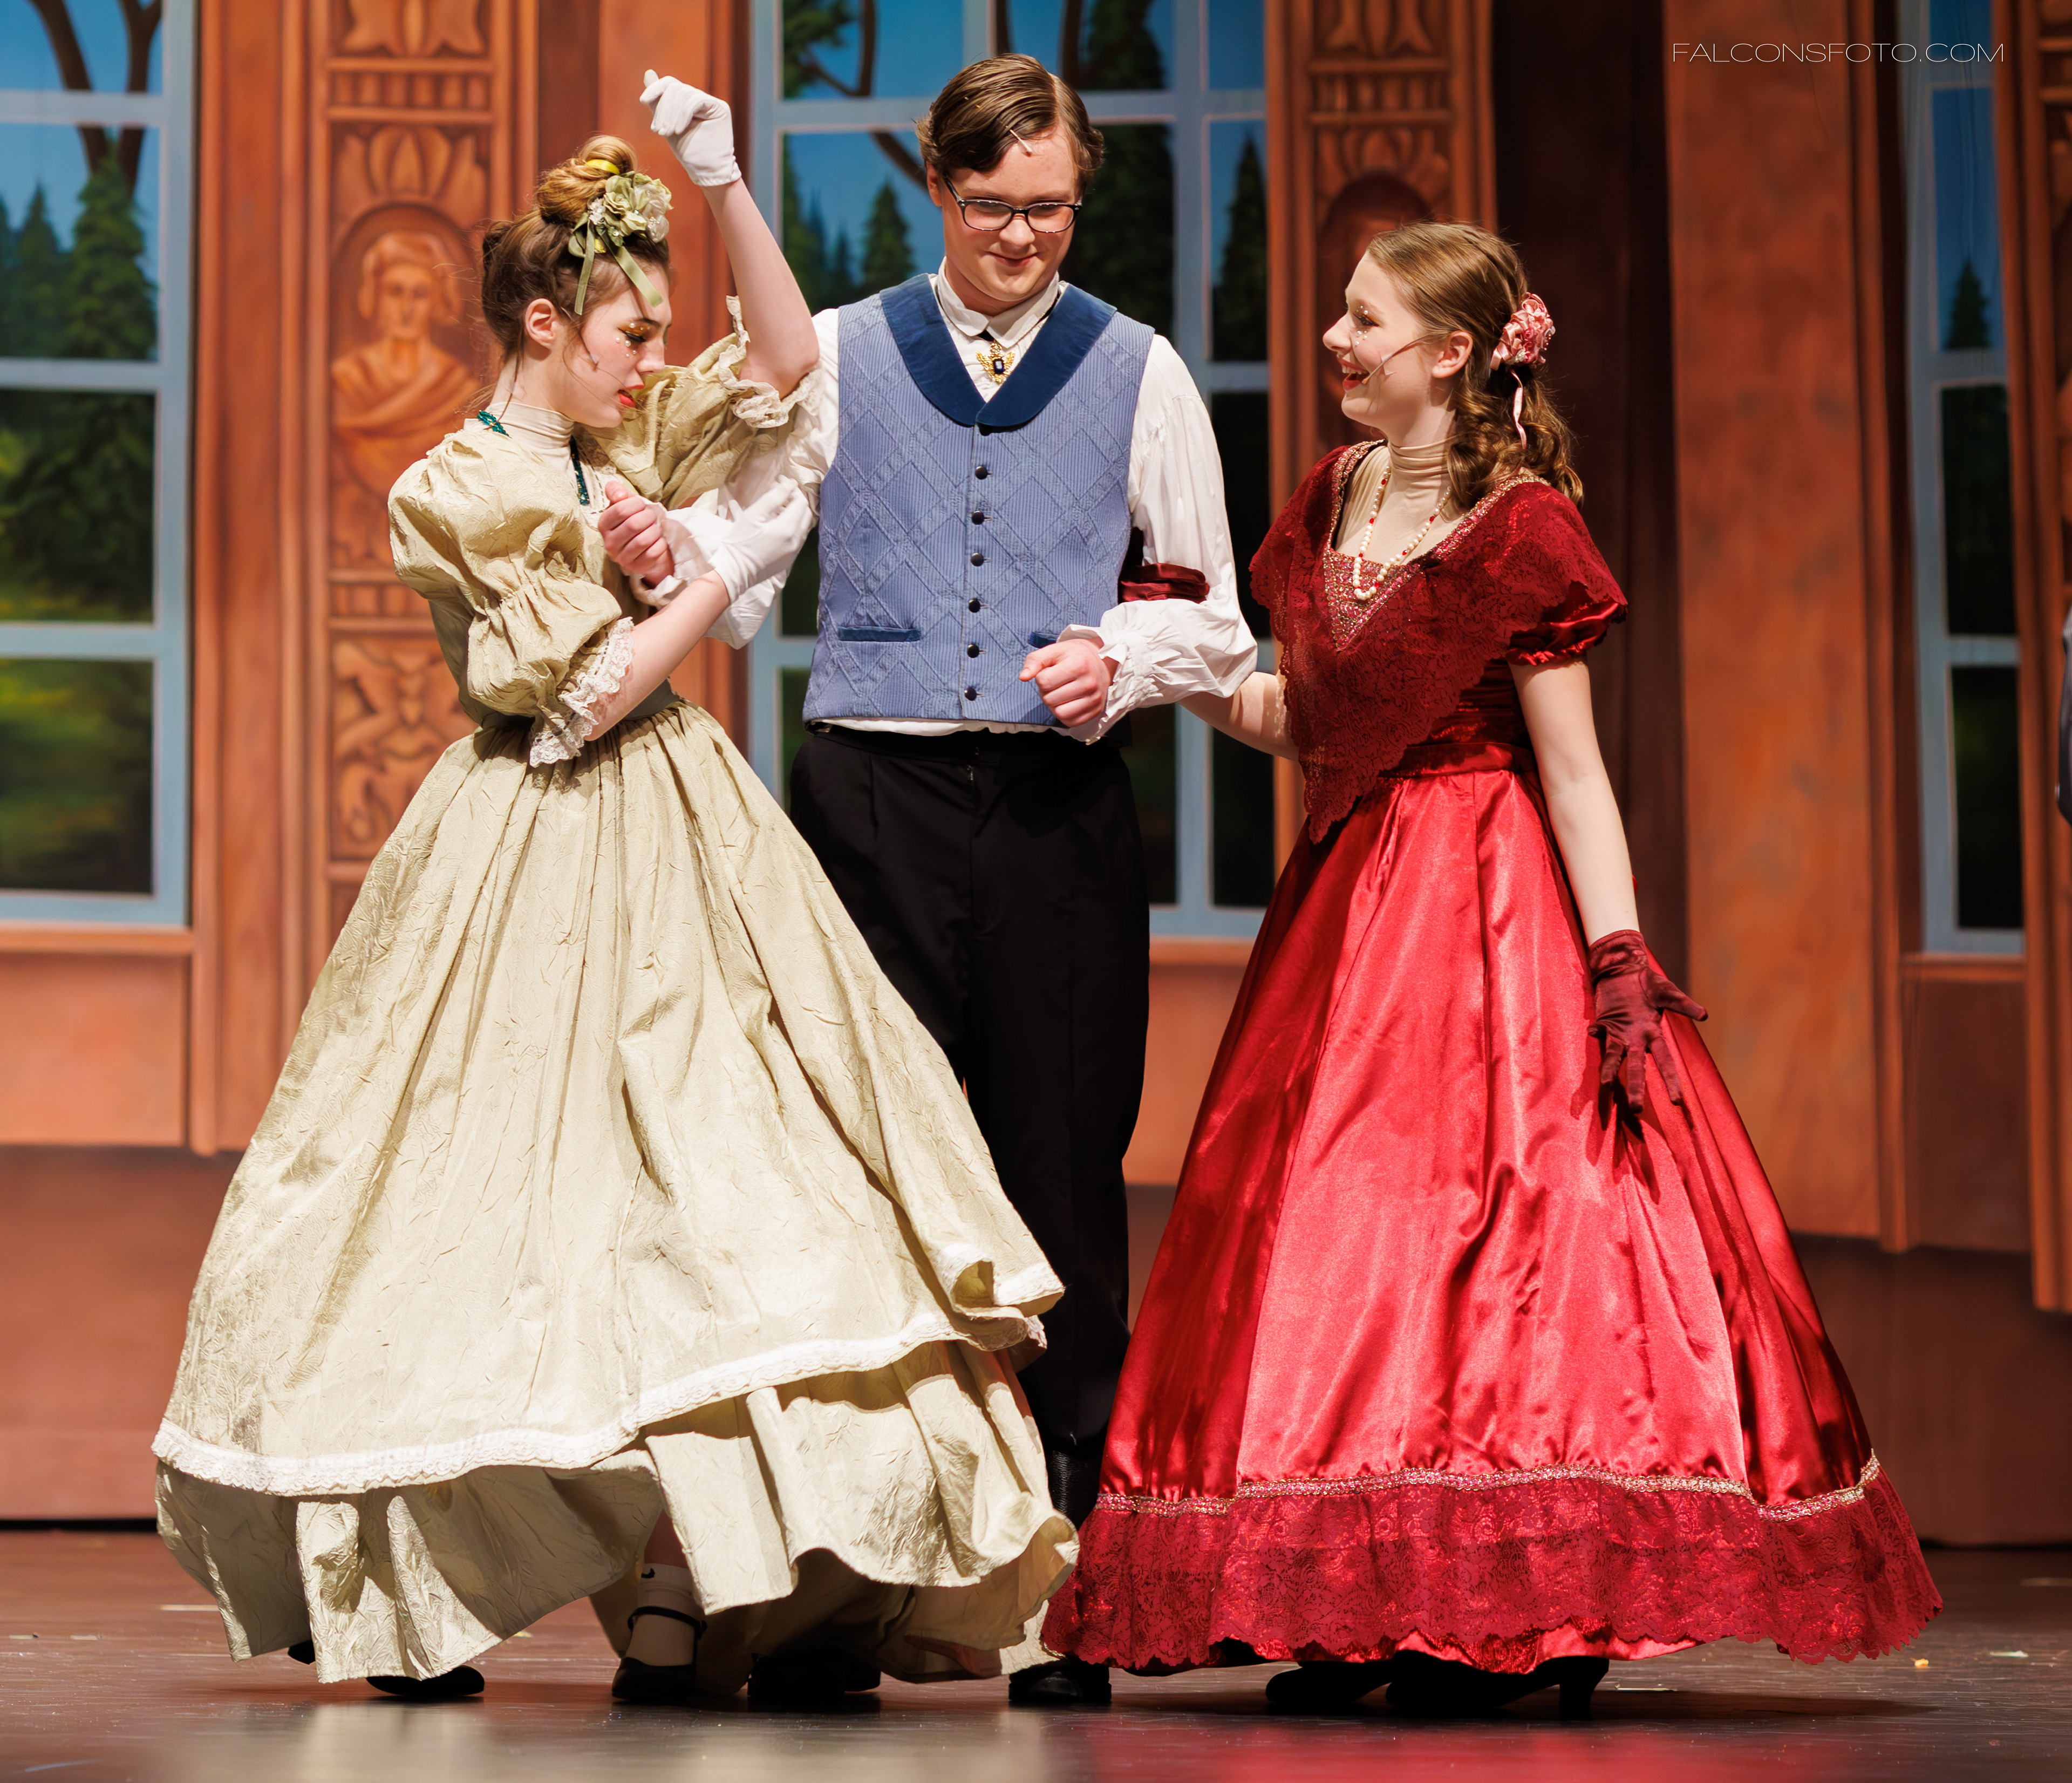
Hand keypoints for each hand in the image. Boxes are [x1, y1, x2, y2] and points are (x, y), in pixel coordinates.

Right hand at [598, 478, 672, 584]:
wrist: (648, 546)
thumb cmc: (636, 521)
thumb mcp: (625, 503)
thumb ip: (617, 493)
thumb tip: (619, 493)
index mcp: (604, 524)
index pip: (620, 510)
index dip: (636, 504)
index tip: (642, 505)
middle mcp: (609, 543)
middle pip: (633, 525)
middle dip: (648, 517)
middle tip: (652, 517)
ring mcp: (622, 558)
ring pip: (643, 540)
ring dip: (655, 531)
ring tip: (656, 529)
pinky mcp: (637, 567)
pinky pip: (652, 553)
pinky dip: (660, 544)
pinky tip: (659, 541)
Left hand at [640, 70, 739, 187]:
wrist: (706, 171)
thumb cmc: (688, 151)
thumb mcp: (666, 124)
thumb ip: (657, 102)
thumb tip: (648, 72)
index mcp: (687, 100)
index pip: (670, 84)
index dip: (655, 89)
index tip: (642, 101)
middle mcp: (699, 98)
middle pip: (675, 88)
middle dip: (663, 108)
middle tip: (659, 131)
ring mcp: (710, 102)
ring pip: (683, 94)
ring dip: (671, 114)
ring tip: (667, 133)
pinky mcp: (720, 108)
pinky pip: (695, 101)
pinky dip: (683, 115)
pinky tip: (679, 130)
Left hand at [1020, 637, 1112, 728]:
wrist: (1101, 662)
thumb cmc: (1074, 656)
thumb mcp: (1054, 651)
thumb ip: (1035, 660)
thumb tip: (1023, 677)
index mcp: (1078, 665)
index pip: (1044, 682)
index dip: (1041, 677)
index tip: (1050, 672)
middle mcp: (1089, 683)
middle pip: (1050, 699)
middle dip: (1047, 692)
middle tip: (1055, 683)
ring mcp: (1094, 699)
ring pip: (1059, 713)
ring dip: (1054, 705)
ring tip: (1060, 693)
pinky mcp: (1095, 711)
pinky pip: (1071, 722)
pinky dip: (1064, 714)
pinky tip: (1068, 702)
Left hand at [1586, 930, 1706, 1126]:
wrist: (1624, 970)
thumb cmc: (1648, 983)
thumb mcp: (1667, 992)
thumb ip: (1683, 1004)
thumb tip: (1705, 1015)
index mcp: (1654, 1034)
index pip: (1665, 1062)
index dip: (1670, 1080)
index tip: (1676, 1101)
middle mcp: (1636, 1039)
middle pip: (1637, 1067)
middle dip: (1636, 1087)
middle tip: (1636, 1109)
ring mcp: (1619, 1033)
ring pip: (1614, 1057)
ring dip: (1609, 1071)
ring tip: (1606, 1085)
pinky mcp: (1604, 1023)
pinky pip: (1600, 1032)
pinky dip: (1596, 1033)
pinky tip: (1593, 1031)